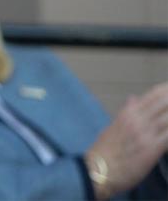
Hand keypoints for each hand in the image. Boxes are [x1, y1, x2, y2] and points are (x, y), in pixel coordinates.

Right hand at [86, 81, 167, 199]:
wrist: (99, 169)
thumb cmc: (105, 150)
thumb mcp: (113, 126)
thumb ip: (127, 111)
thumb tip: (134, 98)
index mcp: (128, 112)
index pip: (153, 95)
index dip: (166, 90)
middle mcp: (138, 119)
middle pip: (164, 103)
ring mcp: (146, 133)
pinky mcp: (152, 149)